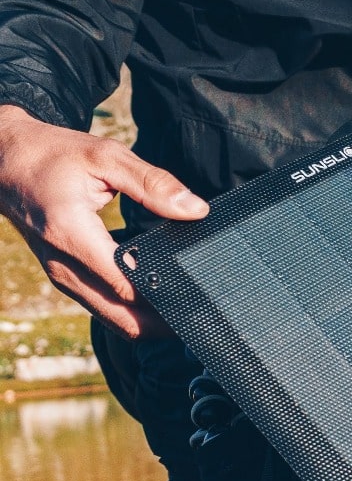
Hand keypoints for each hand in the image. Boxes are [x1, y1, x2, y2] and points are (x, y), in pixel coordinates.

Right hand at [0, 105, 208, 337]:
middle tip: (202, 317)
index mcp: (71, 233)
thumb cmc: (53, 155)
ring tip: (186, 313)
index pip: (126, 285)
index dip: (165, 298)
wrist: (4, 160)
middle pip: (122, 318)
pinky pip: (102, 306)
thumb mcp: (105, 157)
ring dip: (148, 322)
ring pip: (112, 318)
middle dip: (162, 325)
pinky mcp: (64, 277)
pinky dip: (131, 311)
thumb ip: (154, 184)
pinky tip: (159, 302)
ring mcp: (60, 275)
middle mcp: (63, 264)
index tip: (199, 300)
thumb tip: (196, 210)